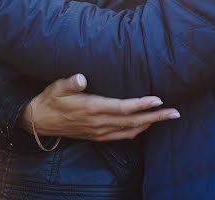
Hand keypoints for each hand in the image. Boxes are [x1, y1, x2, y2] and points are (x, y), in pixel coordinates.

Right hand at [21, 74, 179, 141]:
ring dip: (151, 124)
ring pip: (131, 131)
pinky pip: (123, 136)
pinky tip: (145, 126)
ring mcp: (99, 132)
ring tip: (167, 118)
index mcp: (92, 109)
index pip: (122, 108)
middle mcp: (99, 123)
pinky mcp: (98, 136)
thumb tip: (81, 78)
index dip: (141, 105)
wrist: (39, 121)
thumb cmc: (50, 100)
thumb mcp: (56, 87)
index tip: (158, 100)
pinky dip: (138, 132)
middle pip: (133, 121)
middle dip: (156, 117)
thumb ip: (70, 83)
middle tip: (176, 113)